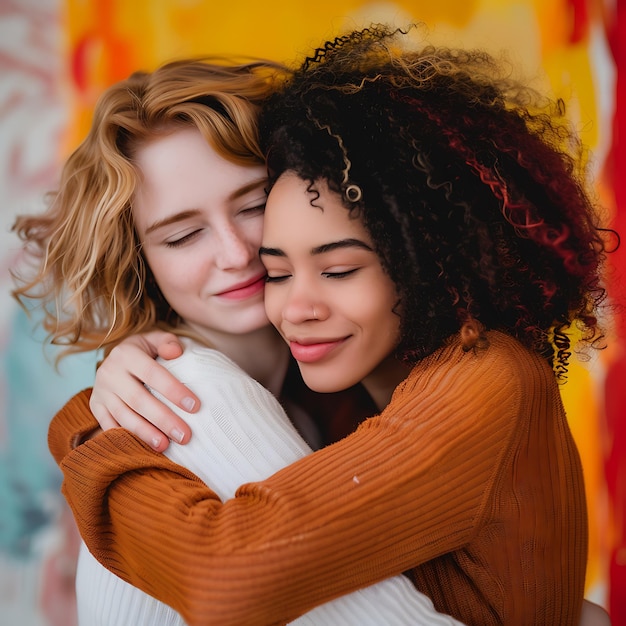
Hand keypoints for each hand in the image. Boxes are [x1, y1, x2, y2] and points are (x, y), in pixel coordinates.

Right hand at [89, 330, 198, 450]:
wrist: (118, 358)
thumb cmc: (147, 351)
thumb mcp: (156, 339)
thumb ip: (168, 342)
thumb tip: (175, 352)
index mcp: (126, 354)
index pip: (153, 373)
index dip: (173, 390)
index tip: (195, 407)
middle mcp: (109, 372)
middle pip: (138, 400)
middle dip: (163, 419)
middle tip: (184, 436)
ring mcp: (100, 391)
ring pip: (123, 416)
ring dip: (145, 433)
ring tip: (165, 446)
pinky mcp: (96, 407)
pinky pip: (109, 426)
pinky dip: (127, 438)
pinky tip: (144, 449)